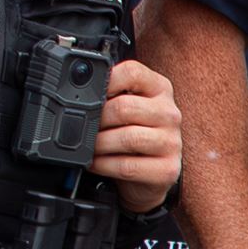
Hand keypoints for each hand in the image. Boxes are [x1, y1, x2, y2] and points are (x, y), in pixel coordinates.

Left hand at [91, 57, 182, 211]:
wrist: (150, 176)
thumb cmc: (134, 137)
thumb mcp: (127, 108)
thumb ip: (110, 94)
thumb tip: (76, 93)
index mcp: (159, 89)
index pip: (132, 72)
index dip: (105, 81)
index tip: (87, 94)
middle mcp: (169, 113)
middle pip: (124, 107)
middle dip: (96, 120)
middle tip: (83, 127)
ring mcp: (171, 142)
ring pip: (128, 138)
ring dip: (99, 144)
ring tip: (89, 146)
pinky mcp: (167, 169)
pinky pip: (128, 166)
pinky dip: (104, 165)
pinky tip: (96, 163)